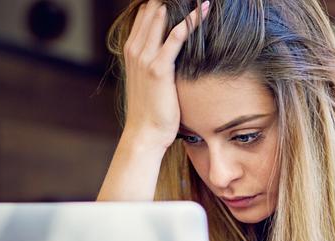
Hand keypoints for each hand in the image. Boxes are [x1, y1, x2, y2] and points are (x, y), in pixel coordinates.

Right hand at [122, 0, 209, 148]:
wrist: (145, 133)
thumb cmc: (151, 110)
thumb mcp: (148, 80)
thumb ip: (155, 62)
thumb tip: (171, 54)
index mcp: (131, 49)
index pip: (144, 13)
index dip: (159, 2)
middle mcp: (135, 49)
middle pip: (152, 9)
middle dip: (170, 0)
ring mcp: (145, 57)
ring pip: (162, 17)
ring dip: (181, 4)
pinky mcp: (159, 68)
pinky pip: (176, 36)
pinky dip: (191, 21)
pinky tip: (203, 9)